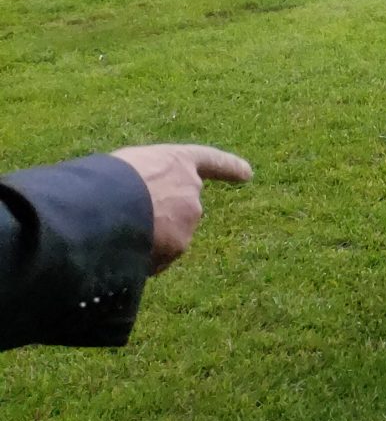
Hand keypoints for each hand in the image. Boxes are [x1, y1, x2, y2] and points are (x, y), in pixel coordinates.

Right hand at [110, 144, 252, 273]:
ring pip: (169, 236)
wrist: (104, 205)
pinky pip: (159, 257)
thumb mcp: (126, 169)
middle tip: (127, 220)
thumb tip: (140, 204)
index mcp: (178, 161)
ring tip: (117, 232)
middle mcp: (192, 188)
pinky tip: (122, 252)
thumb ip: (146, 181)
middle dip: (162, 218)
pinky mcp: (179, 245)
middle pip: (182, 208)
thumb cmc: (105, 180)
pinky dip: (144, 259)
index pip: (211, 161)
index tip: (248, 173)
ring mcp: (189, 218)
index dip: (228, 167)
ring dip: (149, 240)